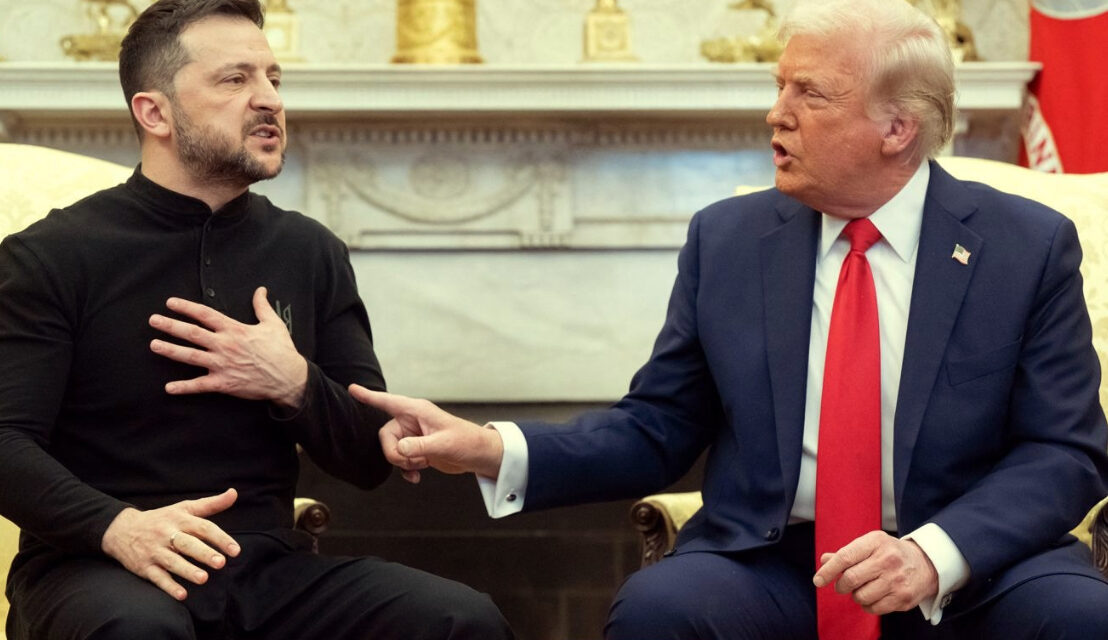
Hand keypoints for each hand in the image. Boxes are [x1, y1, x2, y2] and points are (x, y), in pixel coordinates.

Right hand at [100, 488, 240, 600]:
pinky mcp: (144, 567)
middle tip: (221, 563)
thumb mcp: (184, 508)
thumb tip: (234, 493)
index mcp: (180, 519)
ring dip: (187, 571)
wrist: (121, 529)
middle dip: (204, 553)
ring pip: (172, 562)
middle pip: (187, 544)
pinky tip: (182, 594)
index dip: (220, 538)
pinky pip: (157, 578)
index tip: (235, 550)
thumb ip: (211, 504)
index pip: (203, 527)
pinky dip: (168, 586)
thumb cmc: (161, 519)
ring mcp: (155, 551)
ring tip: (203, 578)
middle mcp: (167, 535)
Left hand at [149, 286, 306, 408]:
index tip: (170, 303)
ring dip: (170, 350)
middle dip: (170, 326)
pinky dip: (183, 387)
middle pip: (191, 333)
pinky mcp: (223, 383)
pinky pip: (199, 385)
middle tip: (153, 320)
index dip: (186, 307)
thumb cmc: (281, 350)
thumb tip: (260, 290)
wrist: (288, 377)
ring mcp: (222, 365)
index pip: (205, 314)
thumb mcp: (273, 324)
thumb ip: (262, 306)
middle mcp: (224, 345)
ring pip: (190, 356)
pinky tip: (168, 388)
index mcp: (234, 329)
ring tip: (154, 345)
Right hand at [348, 385, 503, 483]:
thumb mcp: (443, 444)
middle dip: (394, 453)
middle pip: (385, 435)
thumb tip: (399, 449)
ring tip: (421, 466)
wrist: (478, 456)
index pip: (388, 402)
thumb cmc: (467, 442)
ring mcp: (414, 436)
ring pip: (392, 449)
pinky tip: (416, 476)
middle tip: (411, 462)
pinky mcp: (417, 450)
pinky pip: (400, 459)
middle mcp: (412, 421)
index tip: (352, 389)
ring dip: (402, 463)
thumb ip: (420, 446)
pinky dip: (406, 469)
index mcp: (417, 411)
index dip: (369, 396)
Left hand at [812, 530, 938, 614]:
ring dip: (855, 595)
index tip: (817, 581)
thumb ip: (847, 553)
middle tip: (842, 585)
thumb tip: (824, 560)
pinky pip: (873, 609)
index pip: (845, 557)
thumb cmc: (890, 553)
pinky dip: (867, 605)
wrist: (926, 564)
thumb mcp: (870, 545)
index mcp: (876, 542)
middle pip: (851, 578)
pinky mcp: (903, 598)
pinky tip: (873, 596)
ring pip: (860, 596)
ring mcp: (897, 580)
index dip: (828, 570)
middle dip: (841, 585)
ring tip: (862, 588)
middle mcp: (888, 560)